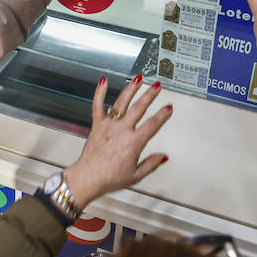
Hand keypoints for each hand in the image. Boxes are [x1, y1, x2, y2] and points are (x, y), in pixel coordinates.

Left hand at [62, 74, 172, 207]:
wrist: (88, 177)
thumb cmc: (109, 178)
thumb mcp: (136, 176)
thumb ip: (151, 164)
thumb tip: (163, 157)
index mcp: (133, 142)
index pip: (153, 125)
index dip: (162, 115)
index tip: (168, 108)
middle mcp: (121, 130)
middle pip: (139, 108)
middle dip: (150, 95)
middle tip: (157, 86)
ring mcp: (108, 125)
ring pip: (121, 102)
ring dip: (131, 89)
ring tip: (138, 79)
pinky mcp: (97, 125)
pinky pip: (97, 105)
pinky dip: (100, 92)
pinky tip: (103, 81)